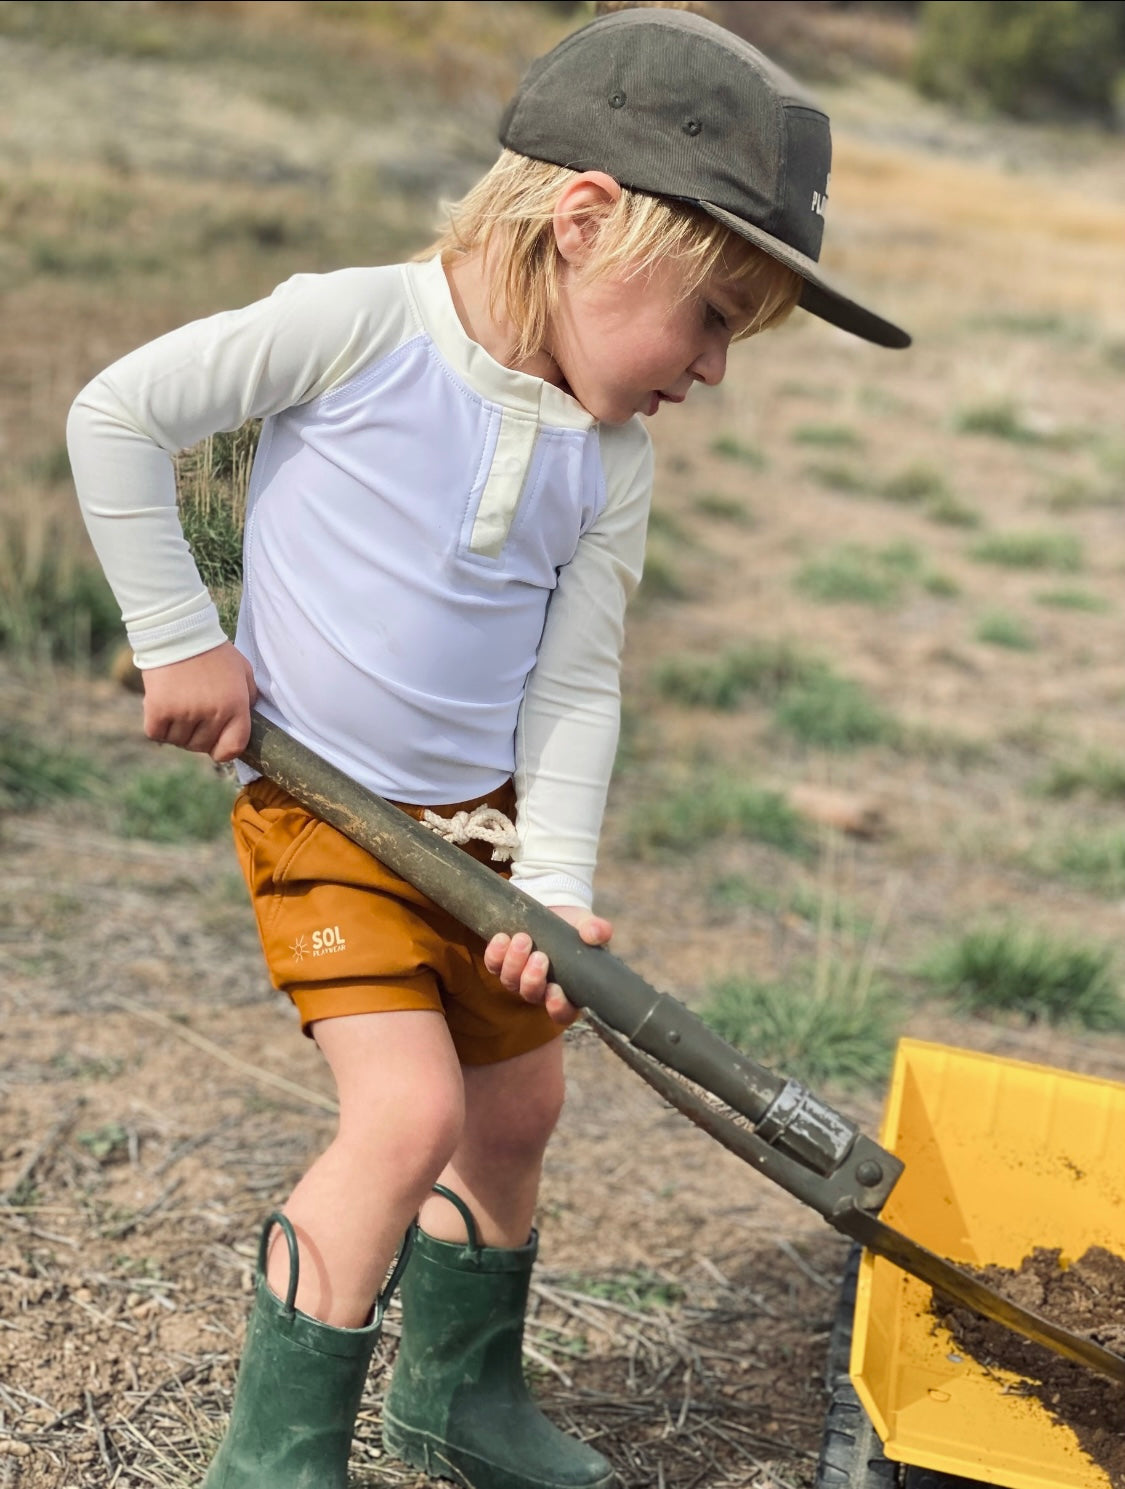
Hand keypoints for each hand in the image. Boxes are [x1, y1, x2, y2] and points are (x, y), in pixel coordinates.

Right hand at [141, 642, 257, 762]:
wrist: (178, 631)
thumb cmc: (214, 652)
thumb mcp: (243, 671)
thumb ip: (248, 699)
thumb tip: (245, 724)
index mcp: (235, 706)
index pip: (232, 748)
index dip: (223, 750)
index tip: (216, 743)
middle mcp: (212, 712)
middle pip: (201, 746)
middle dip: (198, 735)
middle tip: (194, 713)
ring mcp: (184, 712)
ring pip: (179, 742)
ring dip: (177, 730)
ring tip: (179, 705)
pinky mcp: (158, 709)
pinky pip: (157, 734)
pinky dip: (158, 726)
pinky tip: (163, 709)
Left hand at [483, 906, 611, 1027]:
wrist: (554, 911)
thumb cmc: (576, 928)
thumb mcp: (589, 927)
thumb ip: (597, 930)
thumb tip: (594, 935)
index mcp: (568, 990)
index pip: (563, 1013)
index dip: (558, 1007)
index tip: (555, 989)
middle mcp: (541, 989)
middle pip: (532, 996)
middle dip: (533, 979)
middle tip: (540, 956)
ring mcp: (519, 977)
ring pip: (511, 982)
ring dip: (514, 963)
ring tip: (523, 939)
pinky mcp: (501, 962)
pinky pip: (493, 965)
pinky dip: (495, 953)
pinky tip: (502, 937)